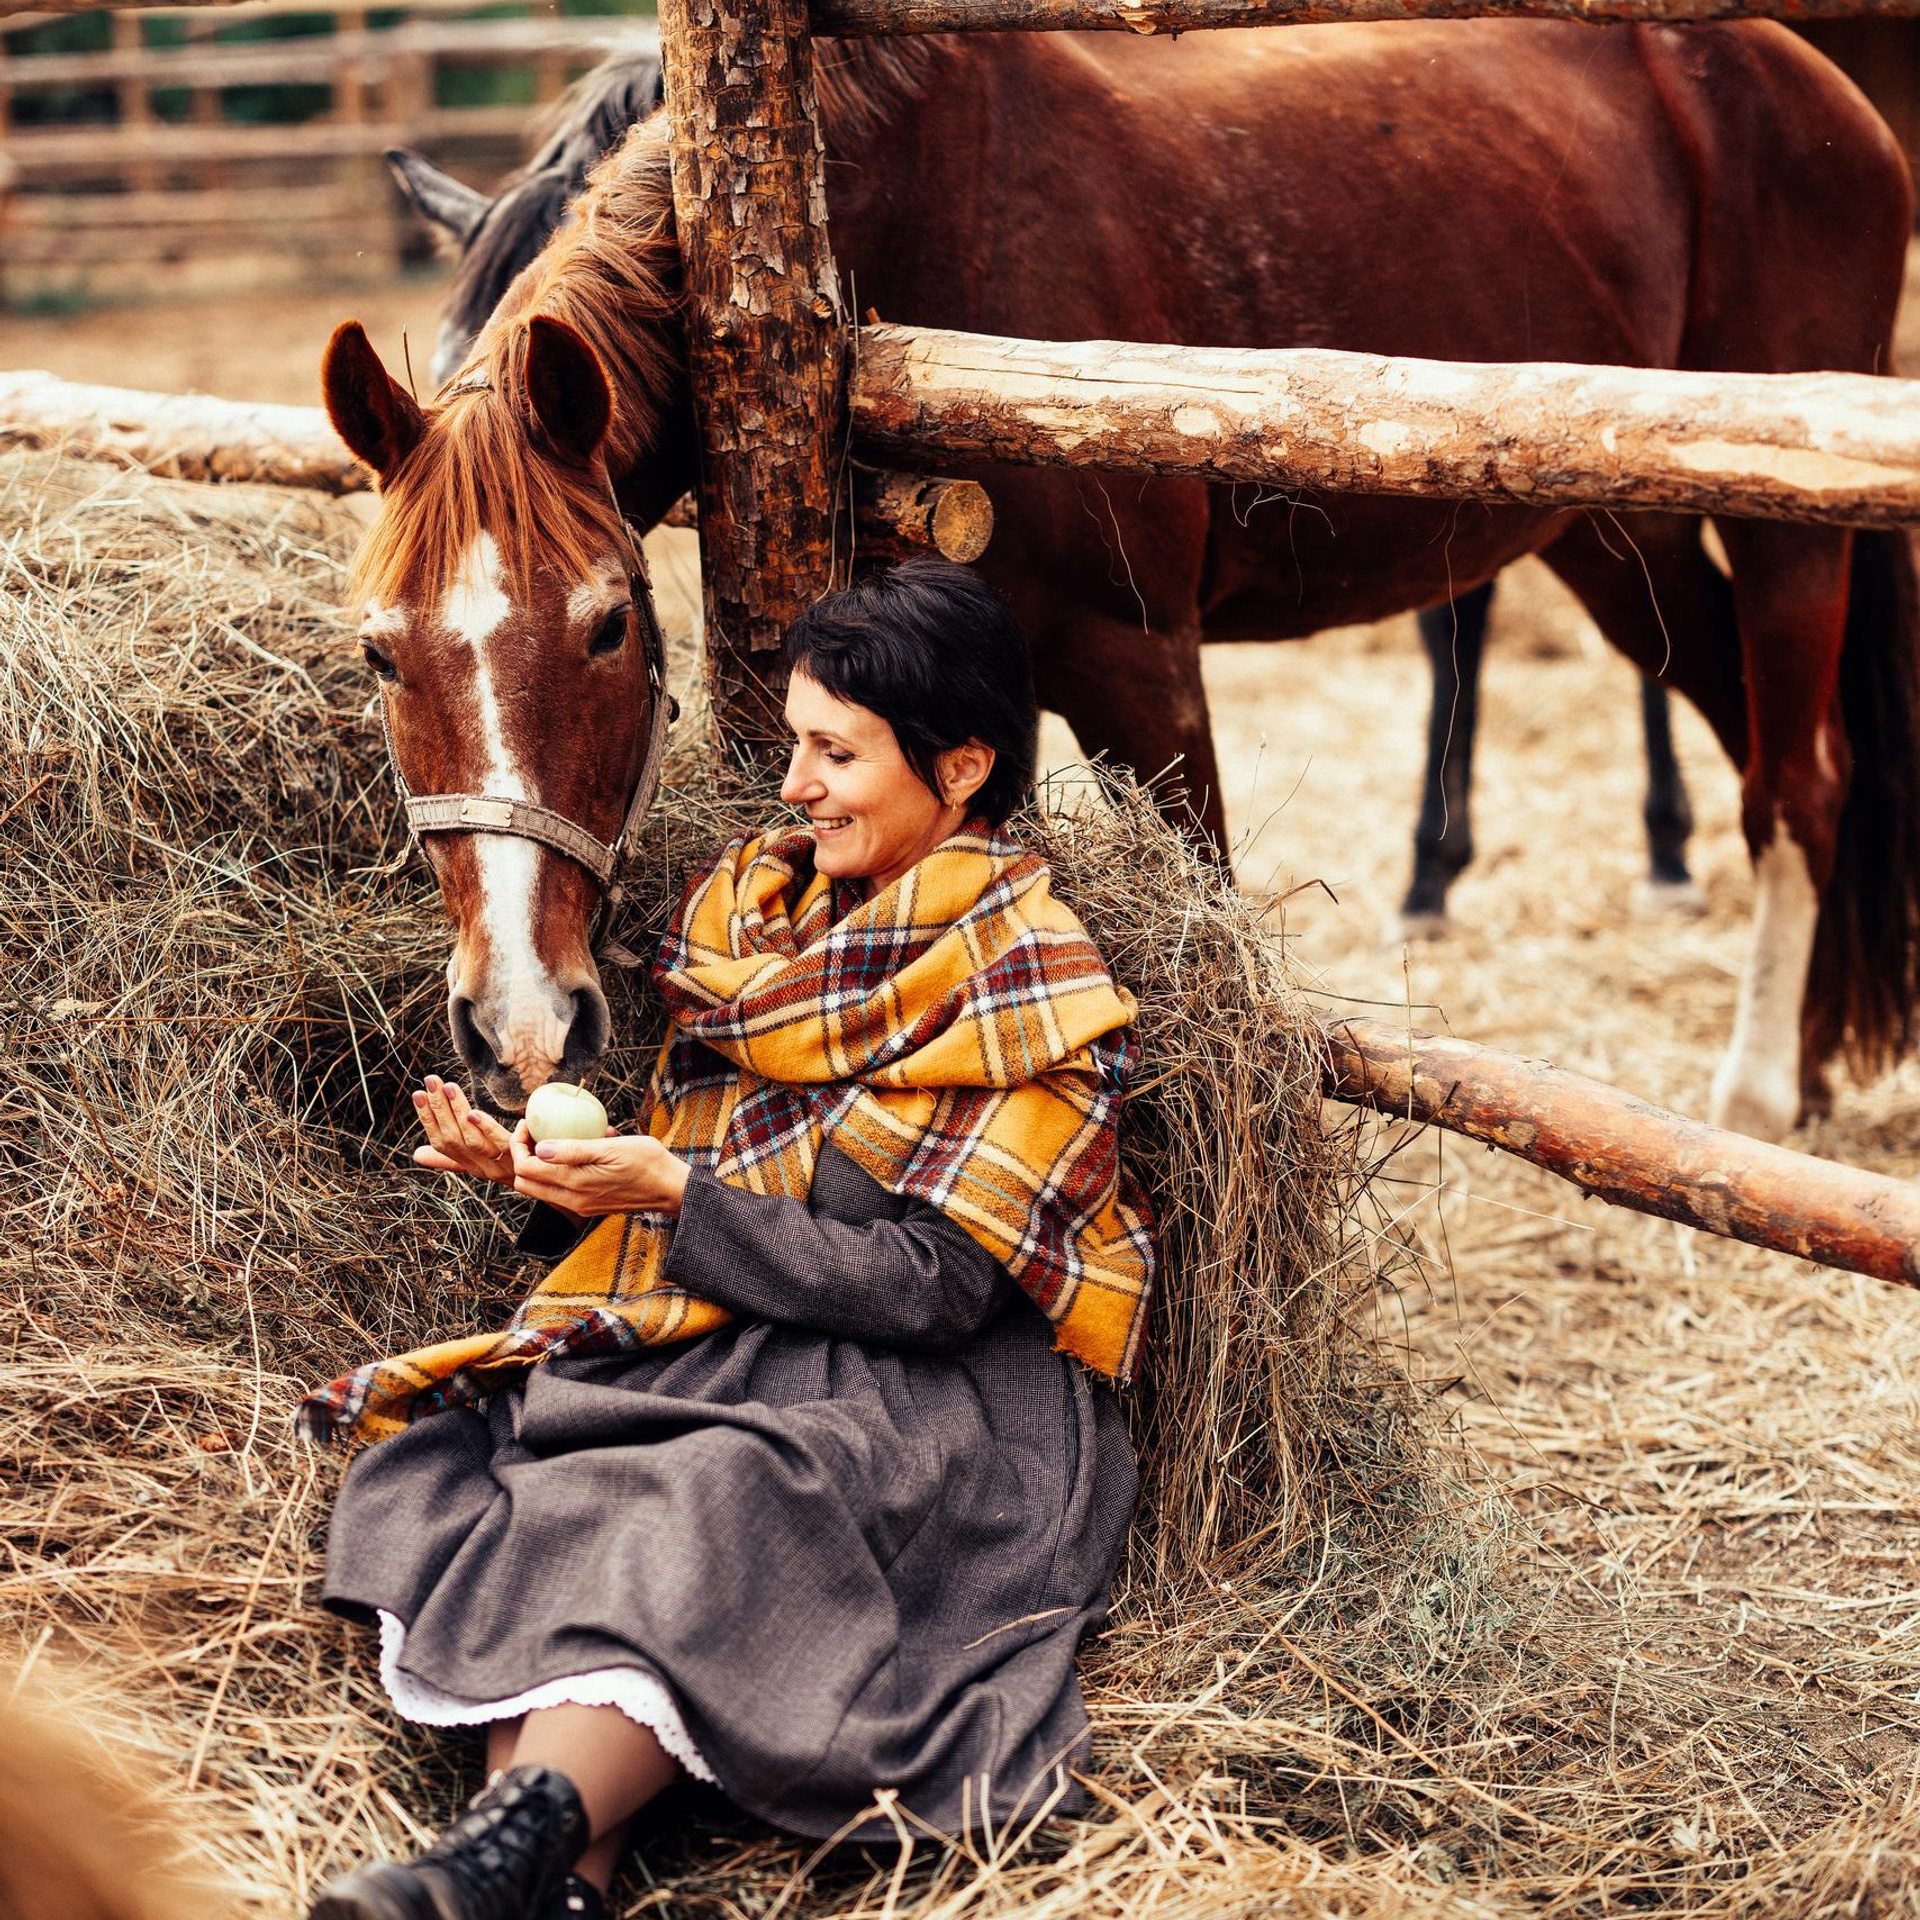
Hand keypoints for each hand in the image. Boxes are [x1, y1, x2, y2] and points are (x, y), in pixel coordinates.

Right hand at [410, 1075, 515, 1185]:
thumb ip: (452, 1158)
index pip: (442, 1143)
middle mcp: (482, 1168)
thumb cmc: (518, 1164)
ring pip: (470, 1140)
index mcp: (471, 1165)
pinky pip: (499, 1143)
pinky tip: (473, 1111)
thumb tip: (417, 1154)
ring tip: (448, 1087)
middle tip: (430, 1081)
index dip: (427, 1120)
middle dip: (438, 1109)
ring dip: (457, 1112)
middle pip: (452, 1139)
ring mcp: (501, 1165)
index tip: (417, 1095)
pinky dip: (485, 1127)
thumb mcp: (482, 1161)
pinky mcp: (520, 1157)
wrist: (555, 1181)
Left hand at [508, 1122, 691, 1219]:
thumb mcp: (611, 1148)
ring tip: (551, 1139)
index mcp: (574, 1183)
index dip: (519, 1144)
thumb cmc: (646, 1162)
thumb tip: (540, 1148)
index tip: (529, 1123)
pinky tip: (574, 1153)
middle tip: (535, 1132)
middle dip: (522, 1156)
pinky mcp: (588, 1206)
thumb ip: (573, 1150)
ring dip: (537, 1165)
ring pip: (540, 1189)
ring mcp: (579, 1205)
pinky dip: (554, 1172)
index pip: (525, 1168)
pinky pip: (558, 1191)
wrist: (671, 1189)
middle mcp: (572, 1200)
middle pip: (526, 1183)